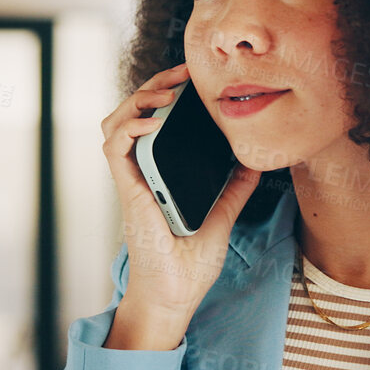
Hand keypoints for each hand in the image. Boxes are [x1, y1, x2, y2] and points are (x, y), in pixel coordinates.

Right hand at [99, 63, 261, 347]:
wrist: (173, 297)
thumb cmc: (188, 267)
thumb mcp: (221, 218)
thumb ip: (232, 190)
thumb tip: (254, 162)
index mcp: (158, 175)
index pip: (152, 123)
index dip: (166, 94)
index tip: (192, 78)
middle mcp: (140, 174)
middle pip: (131, 115)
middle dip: (153, 85)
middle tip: (183, 72)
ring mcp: (131, 182)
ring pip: (114, 125)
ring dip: (136, 100)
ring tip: (165, 92)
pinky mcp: (128, 193)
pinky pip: (115, 149)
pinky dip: (130, 128)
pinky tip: (154, 122)